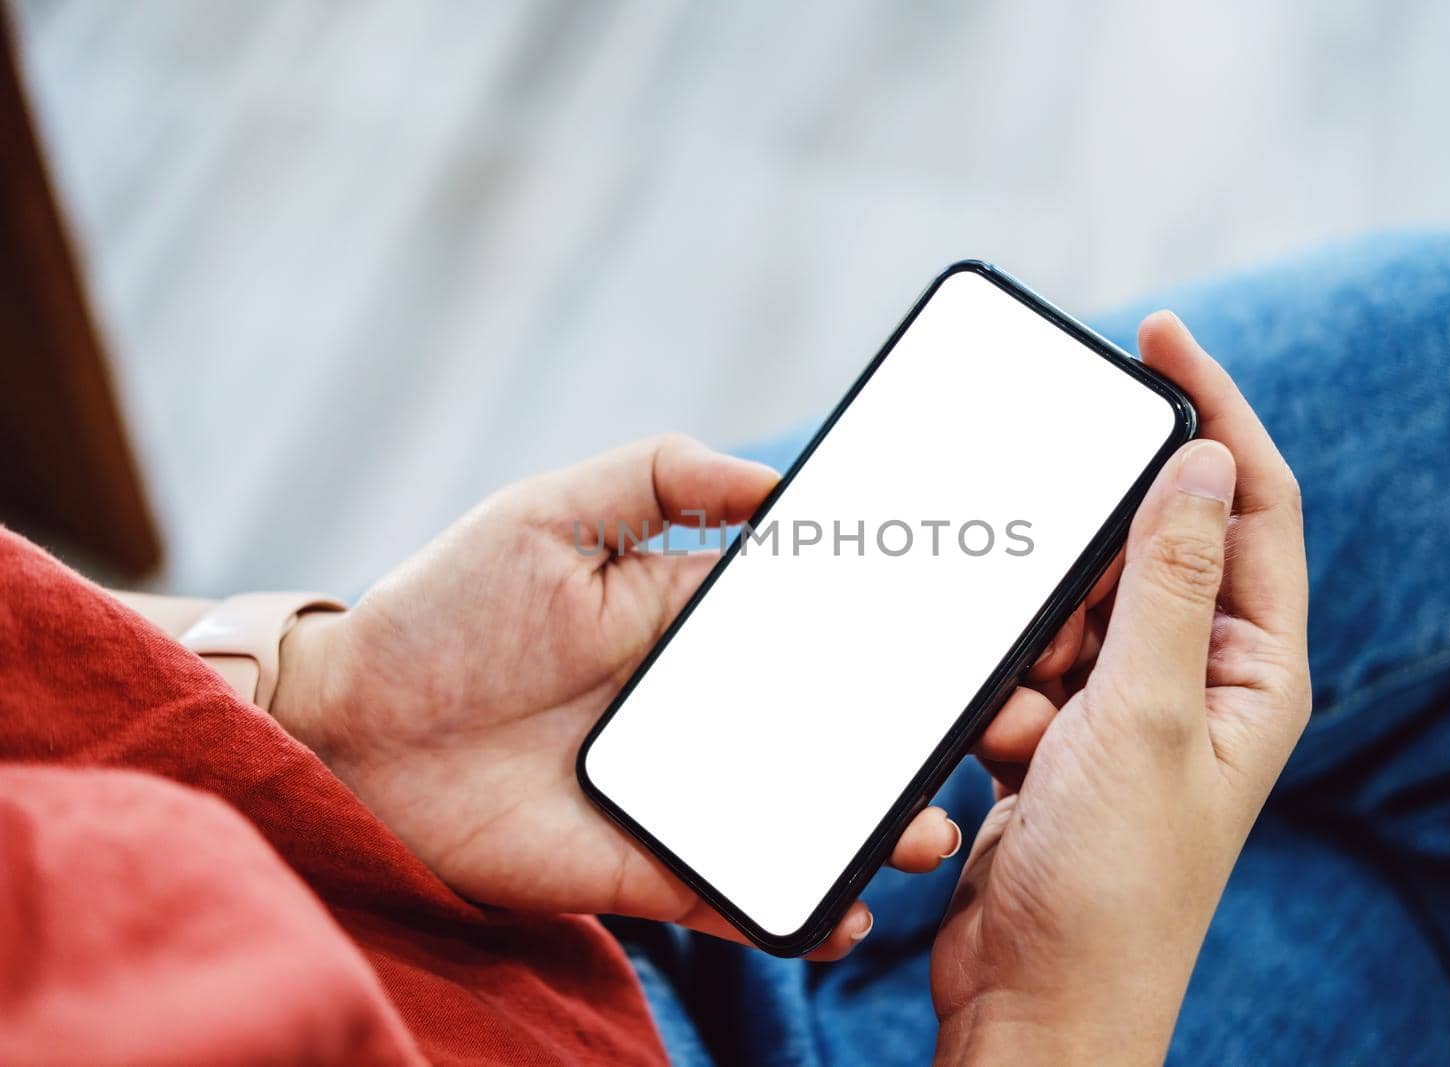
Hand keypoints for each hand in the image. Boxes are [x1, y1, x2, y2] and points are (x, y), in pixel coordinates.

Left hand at [272, 434, 963, 958]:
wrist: (349, 729)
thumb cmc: (445, 609)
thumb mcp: (549, 514)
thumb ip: (659, 478)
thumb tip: (776, 481)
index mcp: (693, 623)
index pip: (814, 626)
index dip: (891, 632)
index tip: (969, 633)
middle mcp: (702, 709)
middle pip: (832, 725)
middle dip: (914, 734)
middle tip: (993, 733)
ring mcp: (680, 790)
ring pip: (802, 813)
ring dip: (874, 824)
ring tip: (928, 828)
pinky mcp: (643, 863)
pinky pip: (735, 891)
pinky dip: (792, 907)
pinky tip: (842, 907)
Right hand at [931, 312, 1311, 1063]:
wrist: (1038, 1002)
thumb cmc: (1110, 887)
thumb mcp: (1140, 714)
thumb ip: (1166, 581)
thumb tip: (1205, 459)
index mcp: (1250, 670)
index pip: (1251, 503)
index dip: (1215, 408)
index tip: (1158, 334)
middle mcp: (1196, 682)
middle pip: (1147, 550)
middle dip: (1087, 555)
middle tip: (1047, 569)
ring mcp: (1123, 713)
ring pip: (1072, 610)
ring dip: (1034, 642)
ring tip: (1030, 718)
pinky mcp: (1059, 741)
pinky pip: (1025, 666)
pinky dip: (1004, 686)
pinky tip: (1003, 745)